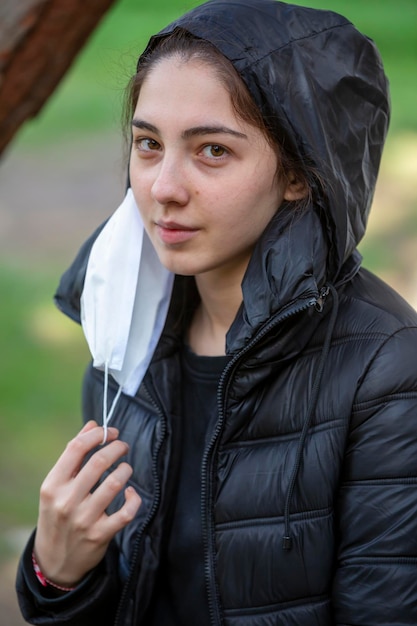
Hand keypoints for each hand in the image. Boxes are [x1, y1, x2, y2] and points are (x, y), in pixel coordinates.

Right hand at [34, 420, 140, 586]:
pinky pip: (126, 511)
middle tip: (123, 446)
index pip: (76, 448)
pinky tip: (131, 493)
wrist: (54, 562)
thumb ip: (73, 455)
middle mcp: (67, 501)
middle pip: (99, 461)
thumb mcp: (56, 486)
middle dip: (117, 447)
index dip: (98, 434)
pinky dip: (134, 499)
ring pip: (115, 482)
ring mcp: (84, 519)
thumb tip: (92, 425)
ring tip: (126, 468)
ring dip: (126, 469)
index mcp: (53, 485)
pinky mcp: (101, 535)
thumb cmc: (57, 514)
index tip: (110, 431)